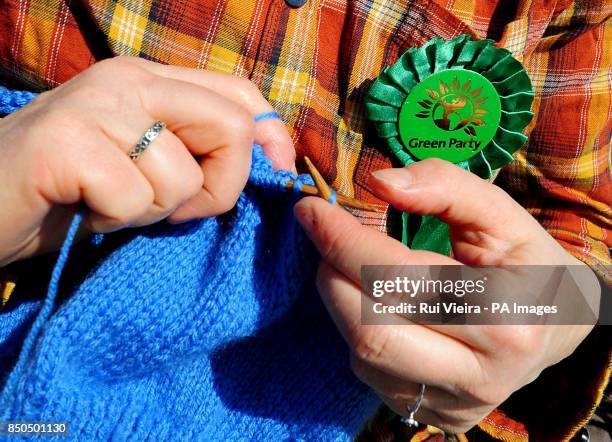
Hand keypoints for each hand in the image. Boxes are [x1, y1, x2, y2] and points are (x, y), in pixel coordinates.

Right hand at [0, 56, 293, 265]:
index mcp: (151, 80)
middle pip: (231, 127)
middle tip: (175, 210)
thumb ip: (197, 153)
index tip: (280, 175)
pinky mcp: (64, 143)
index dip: (272, 137)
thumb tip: (271, 165)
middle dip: (219, 187)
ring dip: (153, 211)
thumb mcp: (147, 167)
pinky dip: (114, 220)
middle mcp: (127, 80)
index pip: (240, 93)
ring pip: (181, 176)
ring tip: (110, 204)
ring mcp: (95, 106)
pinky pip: (134, 198)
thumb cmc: (72, 192)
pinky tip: (83, 210)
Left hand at [294, 159, 595, 432]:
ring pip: (364, 357)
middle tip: (326, 237)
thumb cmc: (527, 262)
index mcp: (507, 317)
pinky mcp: (435, 415)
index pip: (400, 279)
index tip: (311, 210)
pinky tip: (372, 303)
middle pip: (371, 330)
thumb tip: (378, 182)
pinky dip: (357, 329)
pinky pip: (370, 375)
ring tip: (350, 266)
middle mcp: (482, 374)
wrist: (556, 324)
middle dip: (332, 275)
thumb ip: (445, 187)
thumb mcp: (502, 213)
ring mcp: (456, 403)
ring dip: (340, 302)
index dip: (344, 241)